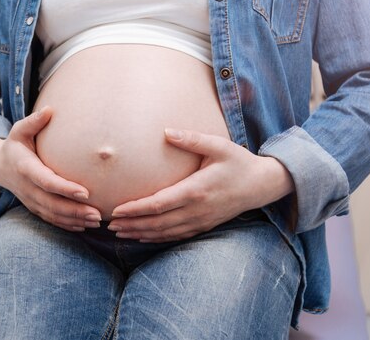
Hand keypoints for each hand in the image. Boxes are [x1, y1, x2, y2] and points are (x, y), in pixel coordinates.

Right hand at [0, 106, 100, 231]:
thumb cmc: (15, 144)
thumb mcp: (19, 130)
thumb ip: (33, 122)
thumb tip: (50, 110)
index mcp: (25, 168)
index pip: (47, 181)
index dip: (65, 188)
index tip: (85, 192)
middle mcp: (27, 188)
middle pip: (52, 204)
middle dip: (75, 210)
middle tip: (98, 214)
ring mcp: (30, 200)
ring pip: (53, 215)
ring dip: (75, 220)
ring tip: (96, 221)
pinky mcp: (33, 207)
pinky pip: (50, 219)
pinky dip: (67, 225)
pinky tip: (84, 226)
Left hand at [108, 128, 294, 242]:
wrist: (262, 185)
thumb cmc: (238, 162)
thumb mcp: (218, 146)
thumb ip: (192, 139)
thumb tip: (166, 131)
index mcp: (196, 190)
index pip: (159, 204)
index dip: (136, 209)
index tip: (116, 210)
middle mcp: (196, 210)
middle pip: (157, 223)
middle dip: (131, 225)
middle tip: (108, 224)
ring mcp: (200, 221)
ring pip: (164, 233)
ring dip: (140, 233)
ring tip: (119, 232)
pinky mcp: (203, 225)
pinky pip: (175, 236)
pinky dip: (156, 238)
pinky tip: (142, 236)